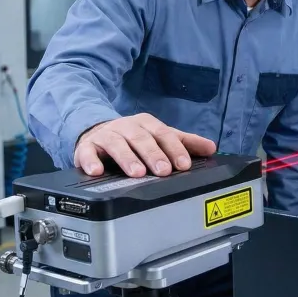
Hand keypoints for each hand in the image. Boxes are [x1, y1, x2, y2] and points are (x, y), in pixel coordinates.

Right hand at [74, 113, 215, 176]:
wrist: (97, 132)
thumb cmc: (133, 137)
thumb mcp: (159, 136)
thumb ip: (184, 142)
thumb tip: (211, 148)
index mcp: (147, 124)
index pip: (164, 134)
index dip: (174, 149)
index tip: (183, 164)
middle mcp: (127, 127)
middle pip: (141, 138)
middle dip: (153, 155)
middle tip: (163, 171)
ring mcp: (106, 135)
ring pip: (116, 144)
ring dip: (126, 158)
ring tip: (136, 173)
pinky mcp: (86, 147)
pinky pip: (86, 152)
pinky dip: (90, 161)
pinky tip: (96, 171)